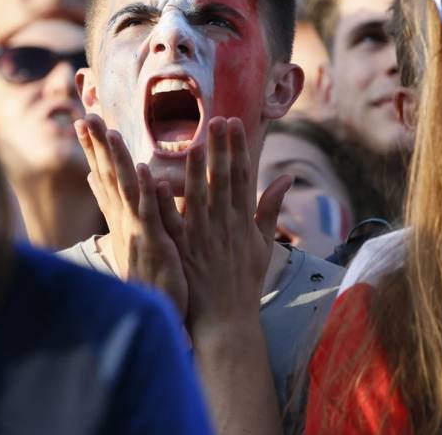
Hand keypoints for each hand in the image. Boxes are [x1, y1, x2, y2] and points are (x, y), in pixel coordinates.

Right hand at [75, 114, 188, 317]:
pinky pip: (149, 211)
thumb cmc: (147, 273)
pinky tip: (146, 169)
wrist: (157, 310)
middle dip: (96, 145)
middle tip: (86, 114)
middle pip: (107, 175)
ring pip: (124, 187)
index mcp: (119, 216)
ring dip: (117, 159)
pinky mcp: (152, 241)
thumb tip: (94, 180)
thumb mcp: (127, 234)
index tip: (84, 119)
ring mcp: (136, 230)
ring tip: (109, 131)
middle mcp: (122, 220)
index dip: (93, 148)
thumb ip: (111, 204)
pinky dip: (147, 190)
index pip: (103, 175)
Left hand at [162, 117, 291, 334]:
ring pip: (198, 197)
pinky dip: (164, 202)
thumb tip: (286, 177)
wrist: (227, 321)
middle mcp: (224, 225)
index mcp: (242, 220)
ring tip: (191, 142)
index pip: (242, 176)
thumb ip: (270, 209)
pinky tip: (155, 180)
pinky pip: (171, 222)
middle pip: (222, 180)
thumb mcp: (264, 245)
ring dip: (194, 169)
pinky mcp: (182, 252)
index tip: (234, 123)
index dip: (238, 148)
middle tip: (215, 119)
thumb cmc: (244, 283)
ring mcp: (202, 238)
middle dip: (219, 148)